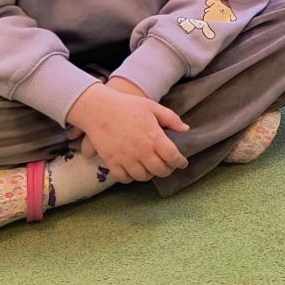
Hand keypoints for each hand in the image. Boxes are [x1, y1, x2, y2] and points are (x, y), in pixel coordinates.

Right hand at [66, 81, 189, 182]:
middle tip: (168, 166)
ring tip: (151, 168)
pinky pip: (124, 178)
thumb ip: (171, 119)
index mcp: (154, 138)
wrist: (98, 109)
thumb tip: (185, 129)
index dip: (180, 162)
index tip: (182, 163)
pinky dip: (131, 178)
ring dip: (150, 174)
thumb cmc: (127, 106)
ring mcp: (126, 159)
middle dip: (167, 170)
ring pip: (143, 176)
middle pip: (160, 170)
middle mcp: (142, 151)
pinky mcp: (111, 162)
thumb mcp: (153, 107)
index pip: (173, 157)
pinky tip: (134, 171)